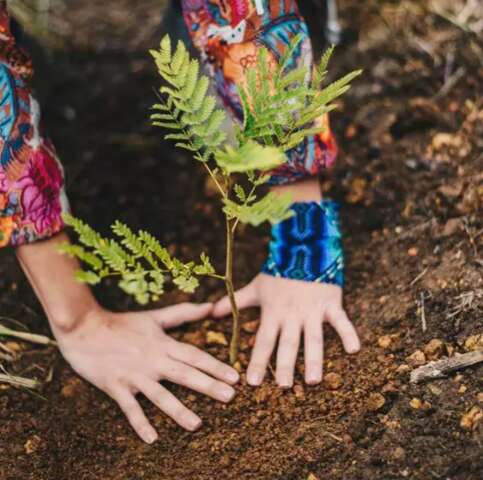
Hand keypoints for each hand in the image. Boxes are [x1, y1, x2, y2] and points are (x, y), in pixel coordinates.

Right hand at [53, 303, 238, 442]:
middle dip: (208, 386)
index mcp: (163, 344)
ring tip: (197, 424)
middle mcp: (153, 361)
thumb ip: (182, 313)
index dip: (215, 366)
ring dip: (179, 411)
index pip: (194, 356)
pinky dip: (140, 423)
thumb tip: (210, 306)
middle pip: (185, 375)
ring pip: (161, 395)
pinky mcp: (116, 387)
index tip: (234, 377)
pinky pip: (130, 409)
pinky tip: (152, 439)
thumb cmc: (122, 323)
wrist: (84, 328)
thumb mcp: (154, 316)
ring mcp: (135, 375)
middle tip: (230, 397)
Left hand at [213, 274, 359, 387]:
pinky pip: (341, 320)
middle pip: (288, 343)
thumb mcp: (256, 286)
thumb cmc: (278, 271)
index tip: (252, 382)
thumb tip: (212, 311)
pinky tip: (354, 350)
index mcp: (273, 312)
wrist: (302, 248)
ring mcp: (313, 310)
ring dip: (314, 359)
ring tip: (313, 380)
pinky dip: (348, 334)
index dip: (258, 361)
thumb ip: (235, 301)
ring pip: (313, 338)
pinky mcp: (331, 303)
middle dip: (286, 365)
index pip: (263, 341)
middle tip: (283, 387)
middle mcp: (292, 314)